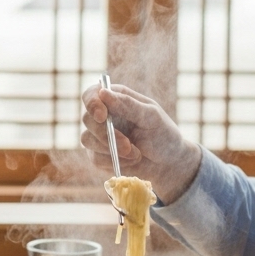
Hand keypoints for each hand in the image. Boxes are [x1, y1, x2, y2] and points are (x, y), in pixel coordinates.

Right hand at [80, 82, 201, 203]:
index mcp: (114, 98)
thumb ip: (128, 105)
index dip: (92, 103)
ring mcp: (98, 135)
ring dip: (111, 149)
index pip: (91, 94)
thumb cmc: (162, 133)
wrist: (167, 162)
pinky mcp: (98, 154)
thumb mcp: (151, 117)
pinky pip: (94, 158)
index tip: (102, 116)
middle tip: (127, 145)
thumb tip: (103, 92)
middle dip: (105, 134)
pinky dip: (113, 161)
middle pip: (87, 119)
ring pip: (87, 139)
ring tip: (135, 154)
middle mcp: (103, 115)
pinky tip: (131, 160)